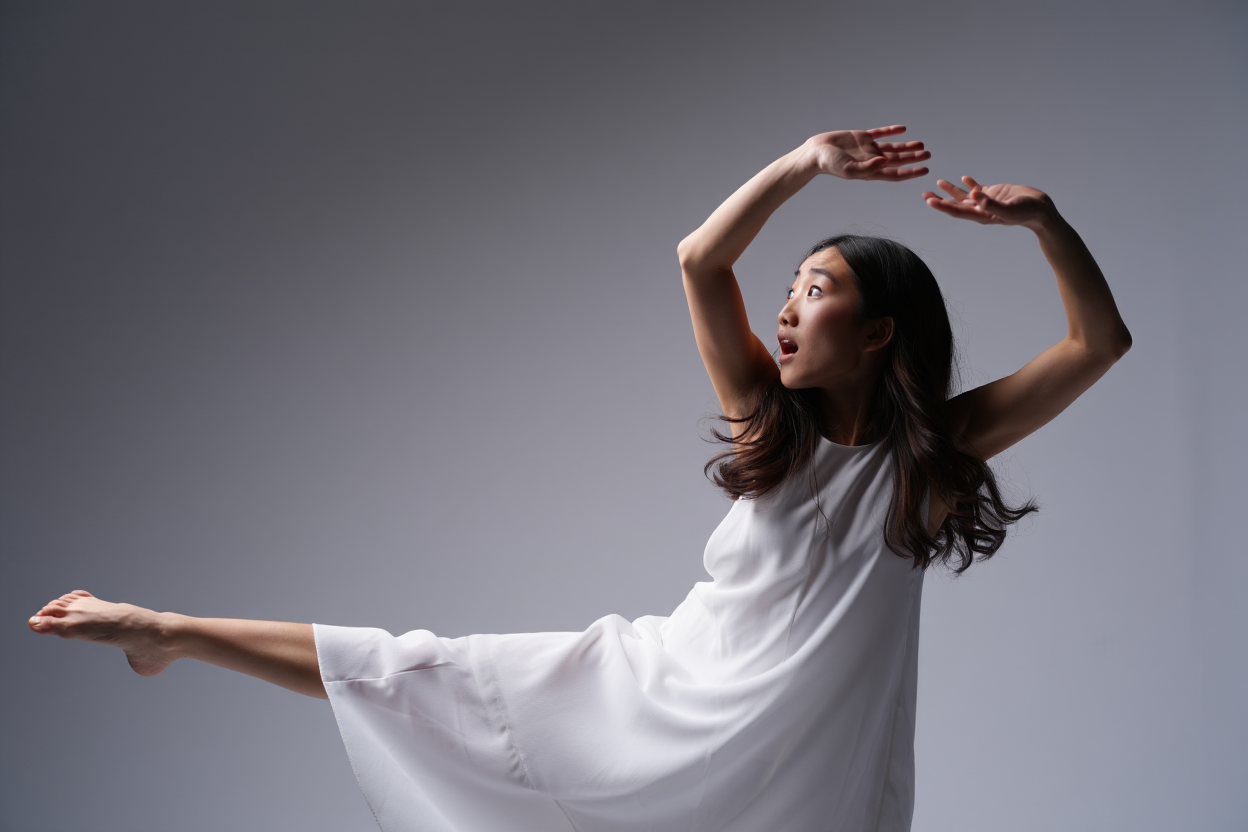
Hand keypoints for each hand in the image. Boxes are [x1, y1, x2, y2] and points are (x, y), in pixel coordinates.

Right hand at [804, 125, 929, 180]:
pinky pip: (880, 133)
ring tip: (921, 144)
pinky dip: (891, 131)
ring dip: (906, 147)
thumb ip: (867, 167)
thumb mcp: (849, 169)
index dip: (911, 173)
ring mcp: (867, 148)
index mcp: (870, 171)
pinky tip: (902, 129)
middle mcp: (872, 160)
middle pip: (897, 160)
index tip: (925, 170)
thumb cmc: (830, 164)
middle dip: (913, 158)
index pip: (895, 173)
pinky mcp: (862, 137)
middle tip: (928, 154)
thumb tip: (885, 162)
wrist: (815, 152)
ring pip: (892, 148)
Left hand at [923, 177, 1056, 228]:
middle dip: (940, 200)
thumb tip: (973, 196)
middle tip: (925, 195)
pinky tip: (963, 178)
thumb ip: (991, 204)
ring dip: (951, 191)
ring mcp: (987, 202)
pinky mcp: (995, 193)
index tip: (929, 201)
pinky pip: (979, 188)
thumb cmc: (1027, 212)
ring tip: (938, 182)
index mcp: (982, 216)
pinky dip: (970, 184)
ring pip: (965, 196)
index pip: (958, 211)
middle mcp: (981, 210)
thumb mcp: (1009, 209)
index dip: (943, 206)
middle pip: (956, 205)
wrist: (1041, 210)